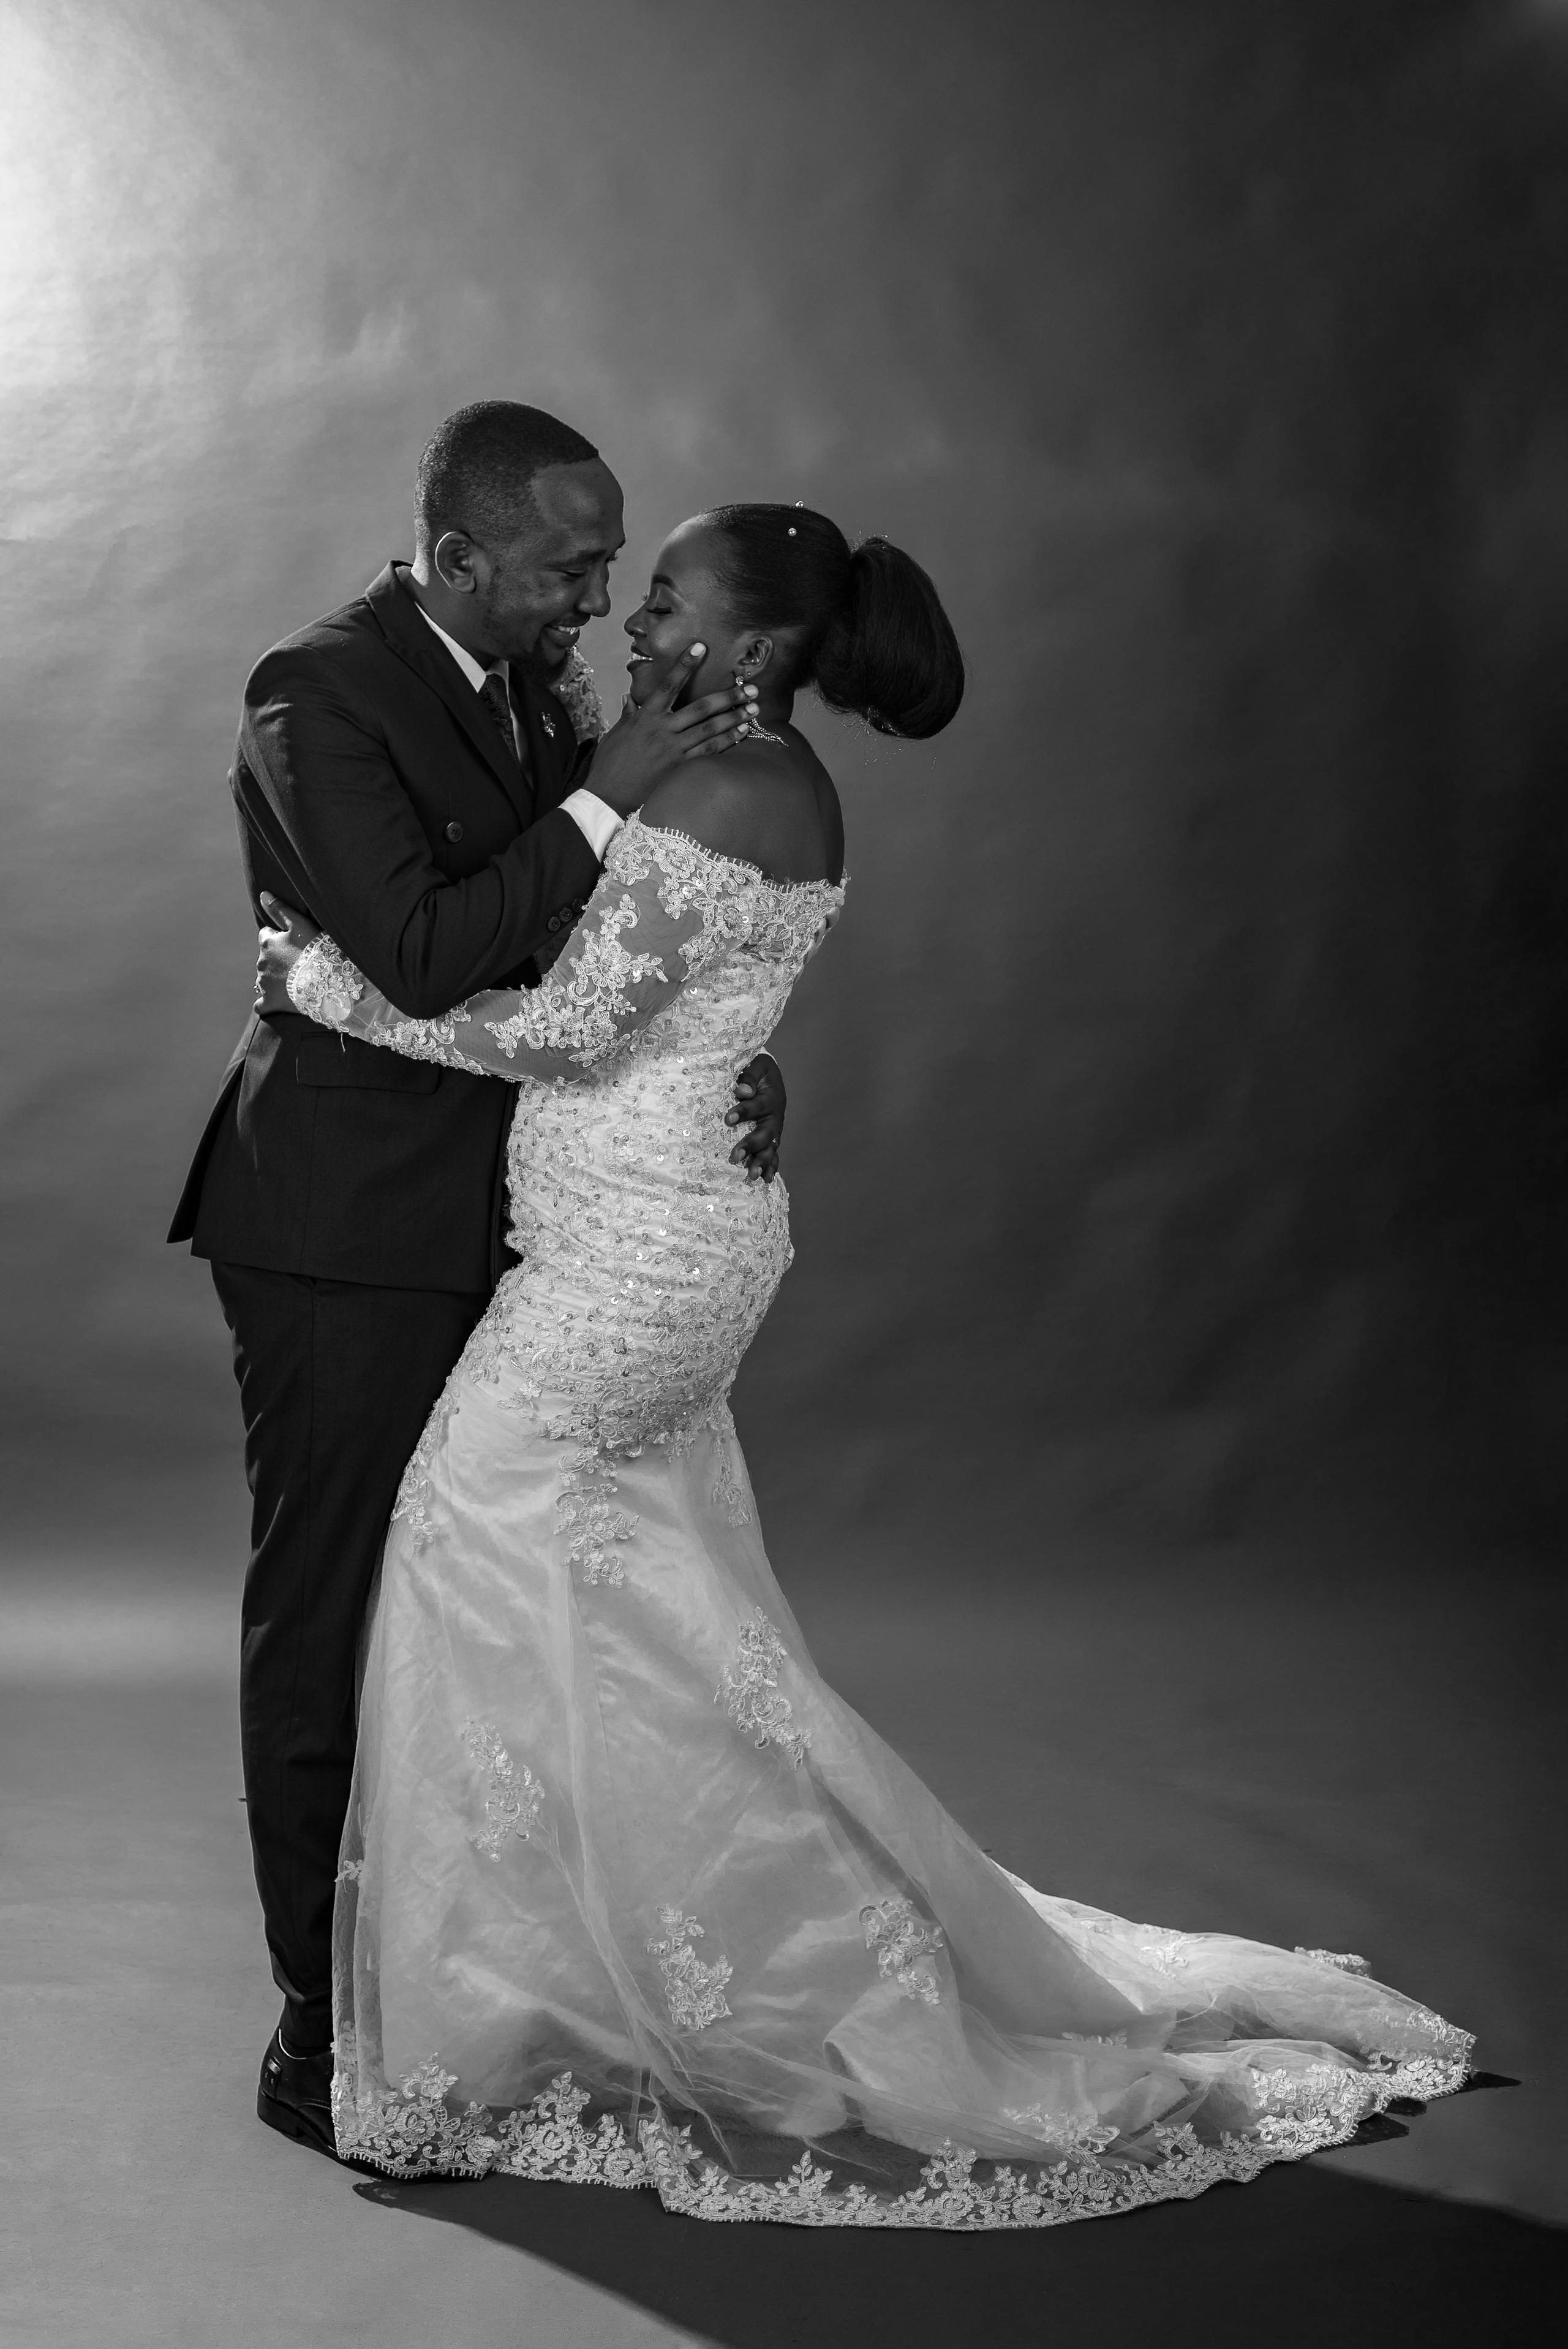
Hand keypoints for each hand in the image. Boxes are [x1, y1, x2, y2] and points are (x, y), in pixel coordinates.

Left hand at [254, 892, 321, 1016]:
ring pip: (264, 978)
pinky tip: (276, 1002)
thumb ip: (280, 909)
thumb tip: (262, 894)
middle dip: (278, 959)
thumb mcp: (300, 924)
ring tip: (295, 981)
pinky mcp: (269, 1002)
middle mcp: (261, 962)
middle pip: (266, 958)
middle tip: (299, 963)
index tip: (293, 943)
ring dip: (275, 978)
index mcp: (267, 943)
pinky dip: (266, 1002)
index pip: (266, 936)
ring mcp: (264, 983)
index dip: (279, 938)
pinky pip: (261, 1004)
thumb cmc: (315, 951)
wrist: (325, 982)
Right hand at [588, 643, 758, 817]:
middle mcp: (662, 729)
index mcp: (646, 716)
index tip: (701, 647)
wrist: (607, 796)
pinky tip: (742, 733)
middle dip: (728, 697)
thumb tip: (629, 698)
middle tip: (750, 688)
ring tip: (754, 709)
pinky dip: (727, 742)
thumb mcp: (616, 733)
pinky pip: (709, 752)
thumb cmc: (610, 764)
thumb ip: (628, 714)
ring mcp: (673, 750)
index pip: (669, 684)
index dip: (685, 664)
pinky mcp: (680, 769)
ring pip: (710, 730)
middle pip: (701, 708)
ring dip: (735, 718)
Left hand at [726, 1052, 785, 1182]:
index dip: (743, 1112)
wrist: (769, 1077)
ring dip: (761, 1162)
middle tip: (736, 1156)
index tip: (728, 1119)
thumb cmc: (758, 1071)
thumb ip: (749, 1076)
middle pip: (766, 1133)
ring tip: (752, 1175)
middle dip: (752, 1145)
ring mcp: (774, 1130)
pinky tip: (765, 1180)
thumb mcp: (756, 1066)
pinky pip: (773, 1154)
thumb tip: (741, 1091)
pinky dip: (770, 1167)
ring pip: (771, 1148)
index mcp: (771, 1097)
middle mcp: (775, 1116)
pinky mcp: (772, 1138)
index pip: (757, 1106)